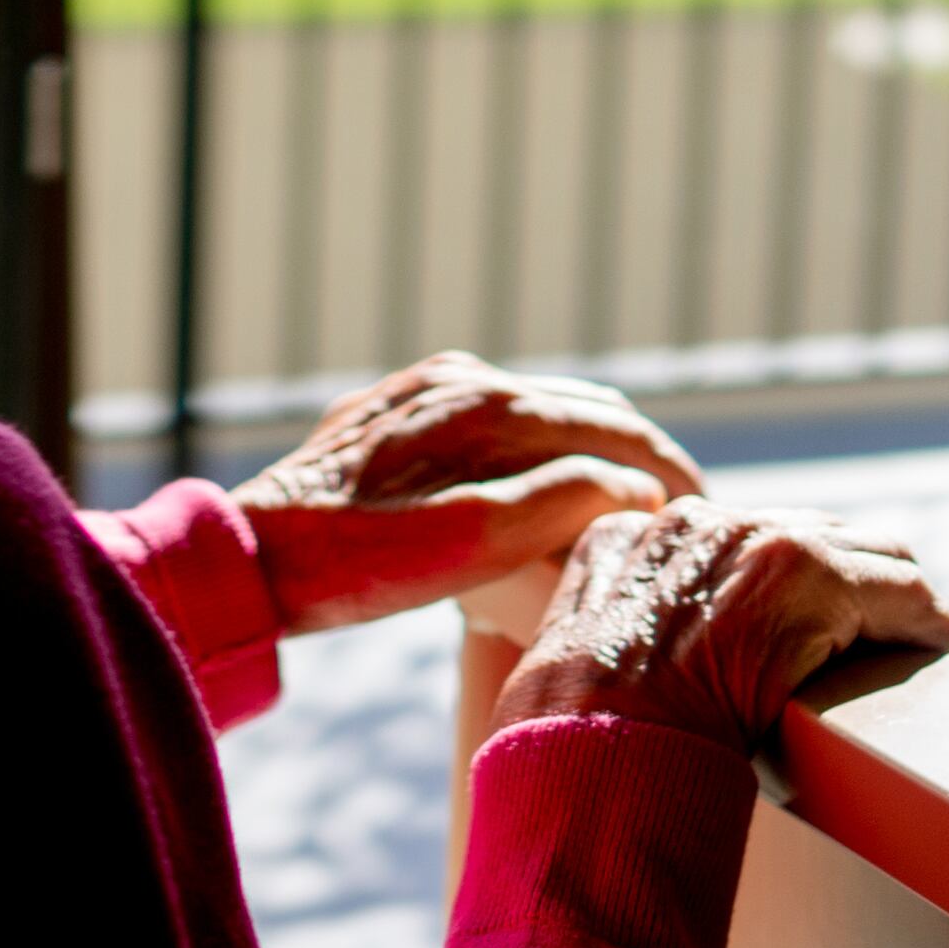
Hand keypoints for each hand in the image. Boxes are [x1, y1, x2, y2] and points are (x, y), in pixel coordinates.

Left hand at [228, 352, 707, 638]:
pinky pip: (494, 421)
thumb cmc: (350, 567)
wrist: (243, 558)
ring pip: (539, 410)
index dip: (665, 470)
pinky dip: (542, 446)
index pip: (608, 426)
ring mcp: (423, 392)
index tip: (705, 511)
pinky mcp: (395, 414)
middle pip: (580, 408)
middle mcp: (457, 380)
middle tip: (685, 506)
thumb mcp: (468, 545)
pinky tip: (552, 481)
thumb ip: (556, 504)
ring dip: (593, 447)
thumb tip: (629, 486)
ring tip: (632, 496)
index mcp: (484, 405)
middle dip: (639, 455)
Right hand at [488, 504, 948, 752]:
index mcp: (627, 541)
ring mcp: (755, 541)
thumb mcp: (569, 667)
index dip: (777, 585)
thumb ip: (608, 637)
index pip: (730, 542)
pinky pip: (904, 593)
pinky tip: (940, 655)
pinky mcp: (813, 577)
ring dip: (892, 603)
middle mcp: (695, 525)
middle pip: (809, 533)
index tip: (798, 628)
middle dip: (847, 585)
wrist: (591, 758)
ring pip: (868, 551)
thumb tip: (645, 674)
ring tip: (912, 649)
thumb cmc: (572, 745)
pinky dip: (927, 627)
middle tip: (870, 643)